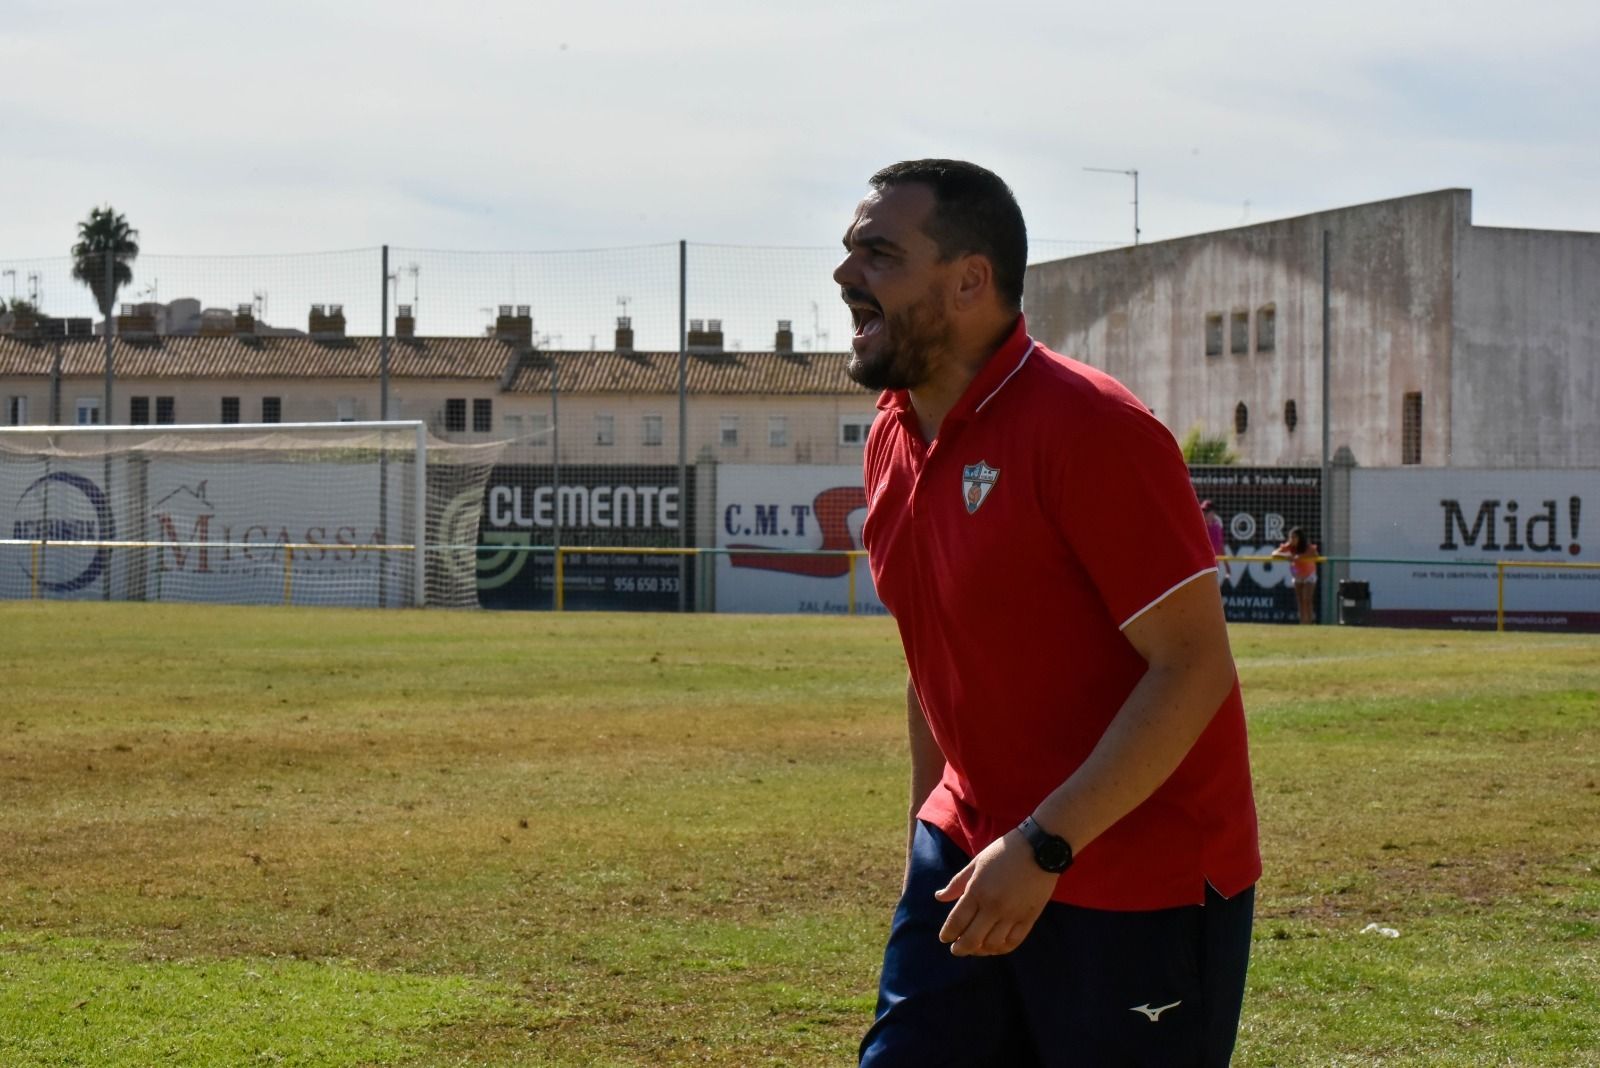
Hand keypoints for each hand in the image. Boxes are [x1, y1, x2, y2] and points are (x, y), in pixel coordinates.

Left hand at [934, 830, 1057, 956]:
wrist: (1040, 849)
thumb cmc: (1004, 852)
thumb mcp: (976, 863)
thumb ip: (957, 883)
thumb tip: (939, 897)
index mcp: (977, 891)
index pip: (957, 921)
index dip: (948, 933)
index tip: (944, 938)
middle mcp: (993, 907)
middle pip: (972, 938)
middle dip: (960, 948)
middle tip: (956, 950)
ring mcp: (1012, 915)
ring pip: (992, 944)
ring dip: (980, 950)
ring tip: (975, 949)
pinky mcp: (1029, 919)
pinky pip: (1013, 942)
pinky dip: (1001, 949)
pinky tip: (994, 947)